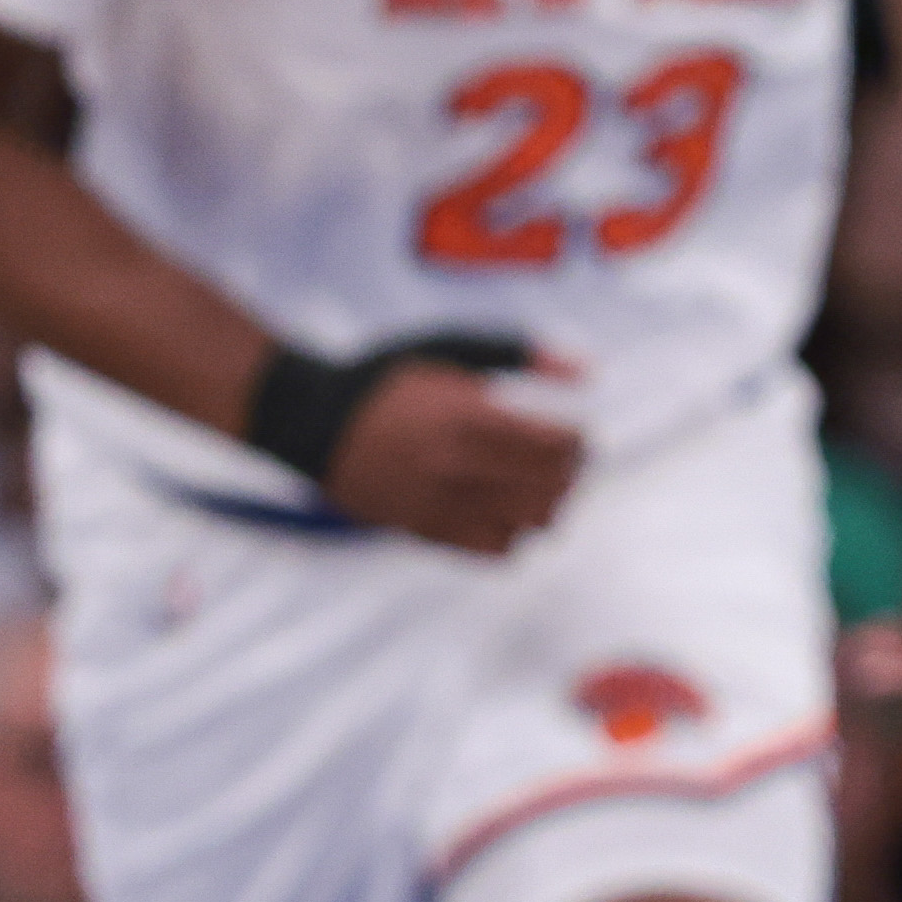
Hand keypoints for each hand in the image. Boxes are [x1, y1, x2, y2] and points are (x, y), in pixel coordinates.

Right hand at [324, 355, 582, 552]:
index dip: (578, 442)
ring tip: (536, 486)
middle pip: (552, 487)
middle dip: (570, 474)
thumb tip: (590, 372)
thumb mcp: (454, 350)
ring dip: (548, 506)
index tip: (572, 434)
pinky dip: (516, 535)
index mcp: (469, 417)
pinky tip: (505, 511)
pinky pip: (496, 550)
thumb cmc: (389, 379)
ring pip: (531, 523)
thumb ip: (523, 355)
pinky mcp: (425, 530)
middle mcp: (458, 464)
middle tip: (561, 462)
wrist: (311, 420)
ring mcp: (441, 503)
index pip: (558, 445)